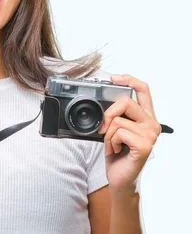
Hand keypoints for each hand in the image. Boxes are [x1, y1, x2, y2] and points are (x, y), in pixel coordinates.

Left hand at [98, 74, 161, 192]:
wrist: (119, 177)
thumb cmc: (117, 152)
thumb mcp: (115, 129)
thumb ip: (115, 115)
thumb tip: (102, 102)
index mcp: (145, 117)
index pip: (144, 90)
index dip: (129, 79)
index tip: (113, 78)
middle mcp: (152, 124)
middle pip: (126, 102)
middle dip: (107, 113)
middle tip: (103, 127)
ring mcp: (150, 135)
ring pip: (118, 120)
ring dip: (107, 134)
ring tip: (113, 144)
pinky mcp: (144, 145)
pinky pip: (118, 132)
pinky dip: (110, 142)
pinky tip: (115, 150)